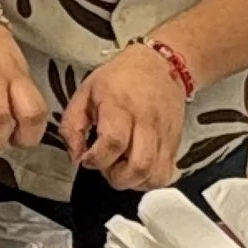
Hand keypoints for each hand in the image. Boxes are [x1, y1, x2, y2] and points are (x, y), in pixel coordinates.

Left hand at [59, 43, 186, 188]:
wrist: (159, 66)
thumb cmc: (119, 79)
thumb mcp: (85, 92)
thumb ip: (72, 126)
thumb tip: (75, 157)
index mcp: (120, 106)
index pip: (113, 143)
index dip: (97, 160)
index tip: (87, 159)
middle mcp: (147, 122)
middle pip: (139, 166)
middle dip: (116, 177)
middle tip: (106, 165)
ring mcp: (164, 134)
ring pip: (155, 175)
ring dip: (134, 181)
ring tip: (121, 167)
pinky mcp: (175, 142)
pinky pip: (167, 174)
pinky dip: (150, 180)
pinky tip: (137, 169)